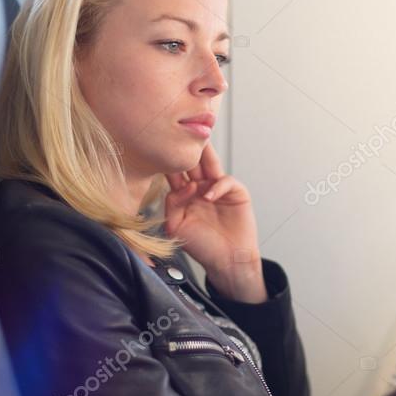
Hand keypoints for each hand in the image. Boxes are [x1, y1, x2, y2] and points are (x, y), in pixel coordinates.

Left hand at [163, 143, 266, 302]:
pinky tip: (209, 196)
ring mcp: (218, 189)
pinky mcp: (236, 193)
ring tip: (201, 143)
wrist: (226, 261)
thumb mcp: (176, 226)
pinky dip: (217, 186)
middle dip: (187, 150)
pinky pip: (225, 182)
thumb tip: (182, 187)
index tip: (159, 147)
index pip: (176, 172)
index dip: (168, 160)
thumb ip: (172, 204)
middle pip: (193, 163)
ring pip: (211, 165)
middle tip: (181, 134)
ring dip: (206, 153)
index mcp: (185, 194)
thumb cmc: (202, 246)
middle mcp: (201, 187)